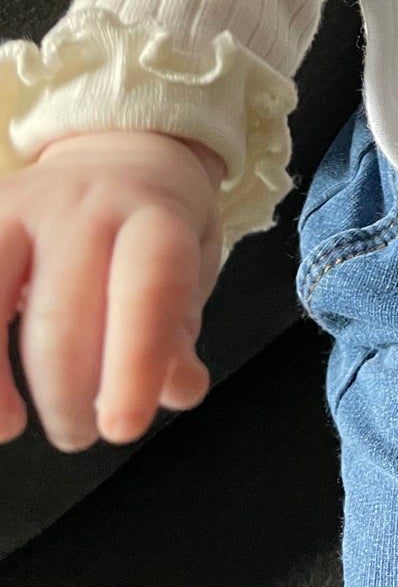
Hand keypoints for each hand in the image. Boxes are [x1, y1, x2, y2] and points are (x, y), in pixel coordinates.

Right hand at [0, 130, 224, 453]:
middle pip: (64, 312)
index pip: (149, 284)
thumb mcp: (190, 269)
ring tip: (13, 425)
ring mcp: (21, 208)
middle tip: (81, 433)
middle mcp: (86, 205)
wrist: (118, 153)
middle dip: (68, 394)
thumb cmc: (153, 232)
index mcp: (154, 216)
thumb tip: (177, 390)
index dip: (136, 361)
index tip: (123, 428)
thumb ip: (178, 334)